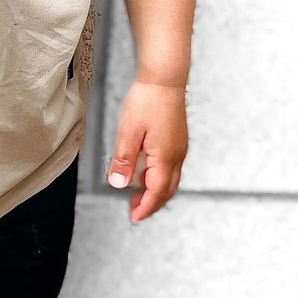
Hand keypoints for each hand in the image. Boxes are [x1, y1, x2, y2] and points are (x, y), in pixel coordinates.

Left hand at [105, 77, 187, 224]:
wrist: (165, 79)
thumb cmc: (147, 100)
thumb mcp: (128, 131)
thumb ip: (123, 160)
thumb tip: (118, 184)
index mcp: (165, 157)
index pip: (156, 192)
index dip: (145, 208)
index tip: (134, 218)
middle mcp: (176, 155)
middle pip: (167, 190)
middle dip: (151, 204)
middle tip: (134, 211)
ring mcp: (179, 148)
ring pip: (171, 179)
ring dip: (156, 191)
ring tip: (138, 195)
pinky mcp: (178, 140)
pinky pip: (171, 167)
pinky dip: (160, 178)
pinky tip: (147, 173)